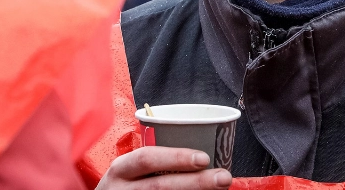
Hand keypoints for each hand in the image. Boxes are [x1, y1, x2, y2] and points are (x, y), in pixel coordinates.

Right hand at [95, 146, 232, 188]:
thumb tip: (205, 157)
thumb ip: (158, 163)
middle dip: (196, 182)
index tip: (204, 158)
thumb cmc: (126, 185)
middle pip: (160, 186)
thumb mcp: (131, 170)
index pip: (146, 159)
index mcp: (121, 169)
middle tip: (223, 177)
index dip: (176, 157)